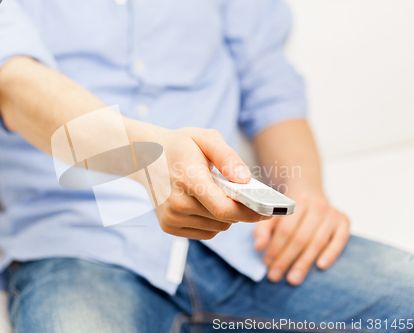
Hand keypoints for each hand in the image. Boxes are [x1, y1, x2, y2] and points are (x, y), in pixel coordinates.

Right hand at [155, 128, 270, 239]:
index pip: (225, 209)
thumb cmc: (180, 146)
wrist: (145, 156)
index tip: (268, 210)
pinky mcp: (168, 227)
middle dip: (239, 208)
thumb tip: (245, 180)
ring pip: (218, 228)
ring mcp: (171, 217)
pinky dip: (213, 221)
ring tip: (216, 193)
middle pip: (224, 219)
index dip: (250, 212)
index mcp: (188, 179)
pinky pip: (206, 232)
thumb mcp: (205, 138)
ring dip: (225, 215)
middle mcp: (176, 203)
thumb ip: (228, 157)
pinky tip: (205, 203)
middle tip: (238, 190)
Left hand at [253, 191, 349, 284]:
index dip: (275, 248)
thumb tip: (258, 247)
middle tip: (275, 276)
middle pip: (300, 238)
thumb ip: (263, 229)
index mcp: (296, 202)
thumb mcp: (274, 214)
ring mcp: (332, 213)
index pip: (285, 229)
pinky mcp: (344, 220)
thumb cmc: (290, 210)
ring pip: (317, 241)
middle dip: (286, 259)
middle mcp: (316, 206)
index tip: (267, 264)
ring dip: (304, 263)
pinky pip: (340, 239)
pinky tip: (320, 266)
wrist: (310, 190)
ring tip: (293, 279)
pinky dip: (331, 253)